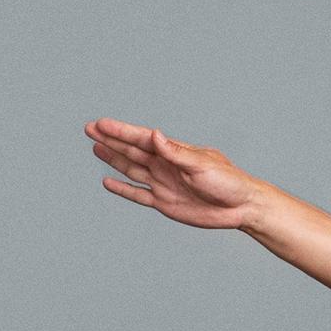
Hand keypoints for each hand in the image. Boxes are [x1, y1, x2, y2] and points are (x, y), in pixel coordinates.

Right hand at [86, 118, 265, 227]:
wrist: (240, 207)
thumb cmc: (227, 181)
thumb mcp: (201, 164)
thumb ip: (175, 152)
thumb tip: (155, 135)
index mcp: (173, 152)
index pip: (141, 139)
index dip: (120, 131)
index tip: (100, 123)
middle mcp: (165, 165)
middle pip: (131, 151)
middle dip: (110, 140)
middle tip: (89, 128)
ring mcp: (162, 183)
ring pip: (131, 169)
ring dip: (113, 159)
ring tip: (95, 148)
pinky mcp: (164, 203)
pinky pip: (138, 194)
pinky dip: (122, 189)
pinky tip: (108, 182)